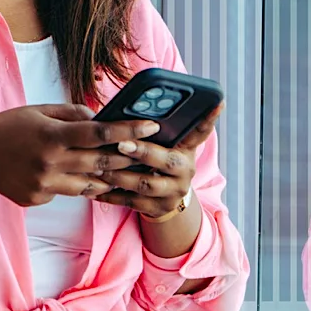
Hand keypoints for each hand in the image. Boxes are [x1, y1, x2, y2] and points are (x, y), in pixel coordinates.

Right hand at [0, 104, 156, 206]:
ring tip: (124, 171)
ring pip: (90, 184)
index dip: (130, 131)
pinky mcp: (38, 199)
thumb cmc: (6, 128)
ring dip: (108, 178)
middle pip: (102, 163)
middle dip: (128, 158)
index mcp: (52, 135)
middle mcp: (51, 162)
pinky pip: (67, 192)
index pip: (101, 133)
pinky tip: (73, 176)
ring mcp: (45, 184)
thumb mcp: (38, 111)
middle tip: (147, 153)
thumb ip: (71, 114)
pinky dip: (74, 184)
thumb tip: (100, 119)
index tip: (152, 127)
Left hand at [94, 103, 224, 218]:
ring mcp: (172, 192)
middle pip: (166, 160)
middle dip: (143, 151)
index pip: (201, 131)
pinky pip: (131, 203)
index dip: (209, 118)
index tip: (216, 102)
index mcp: (187, 149)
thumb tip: (137, 106)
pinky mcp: (158, 209)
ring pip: (145, 184)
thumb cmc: (158, 161)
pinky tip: (94, 188)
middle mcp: (185, 170)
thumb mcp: (167, 144)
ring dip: (120, 175)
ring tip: (101, 166)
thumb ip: (160, 129)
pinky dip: (111, 195)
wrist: (166, 199)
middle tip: (122, 143)